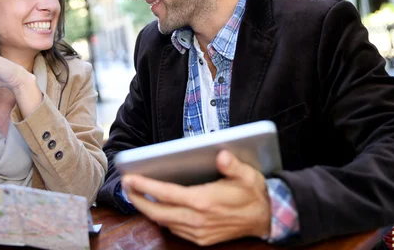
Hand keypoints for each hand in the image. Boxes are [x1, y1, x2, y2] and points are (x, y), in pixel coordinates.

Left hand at [122, 150, 271, 245]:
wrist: (267, 218)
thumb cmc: (253, 193)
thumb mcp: (247, 174)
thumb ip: (232, 165)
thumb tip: (221, 154)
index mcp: (204, 201)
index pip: (166, 193)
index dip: (145, 186)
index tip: (130, 178)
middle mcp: (198, 219)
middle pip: (158, 211)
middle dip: (138, 199)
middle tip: (126, 186)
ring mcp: (199, 232)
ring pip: (164, 222)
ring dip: (148, 209)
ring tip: (136, 194)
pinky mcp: (202, 239)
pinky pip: (175, 229)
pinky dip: (162, 219)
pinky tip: (157, 208)